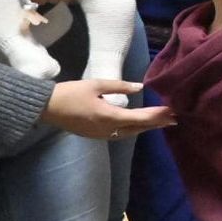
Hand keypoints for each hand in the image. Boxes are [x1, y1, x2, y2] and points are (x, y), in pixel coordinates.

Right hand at [42, 80, 171, 138]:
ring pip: (130, 133)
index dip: (158, 115)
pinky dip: (133, 130)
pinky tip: (139, 125)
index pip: (140, 118)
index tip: (172, 111)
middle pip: (138, 128)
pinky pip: (120, 135)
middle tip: (174, 118)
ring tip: (161, 122)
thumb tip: (140, 87)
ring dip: (146, 128)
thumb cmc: (70, 93)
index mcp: (109, 116)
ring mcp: (101, 135)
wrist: (46, 108)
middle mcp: (108, 129)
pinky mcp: (95, 136)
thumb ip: (120, 86)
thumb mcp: (96, 84)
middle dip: (157, 123)